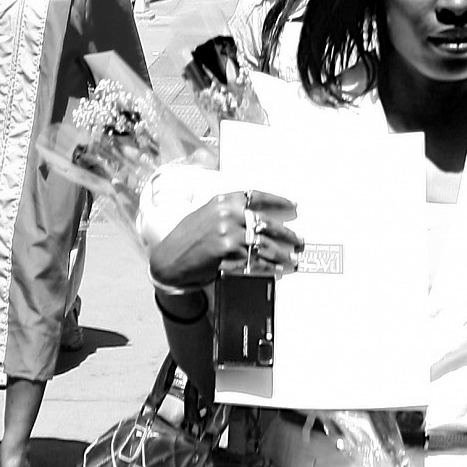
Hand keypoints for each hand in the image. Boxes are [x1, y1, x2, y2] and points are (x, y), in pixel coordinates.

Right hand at [149, 186, 301, 291]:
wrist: (168, 258)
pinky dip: (267, 266)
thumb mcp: (207, 214)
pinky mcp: (226, 254)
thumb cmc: (187, 237)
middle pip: (265, 222)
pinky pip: (253, 261)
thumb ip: (230, 212)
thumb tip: (256, 218)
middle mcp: (227, 214)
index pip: (257, 196)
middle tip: (298, 240)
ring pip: (263, 244)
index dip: (278, 200)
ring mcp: (227, 234)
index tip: (293, 205)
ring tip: (291, 258)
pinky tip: (276, 269)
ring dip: (280, 253)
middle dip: (285, 233)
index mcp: (224, 200)